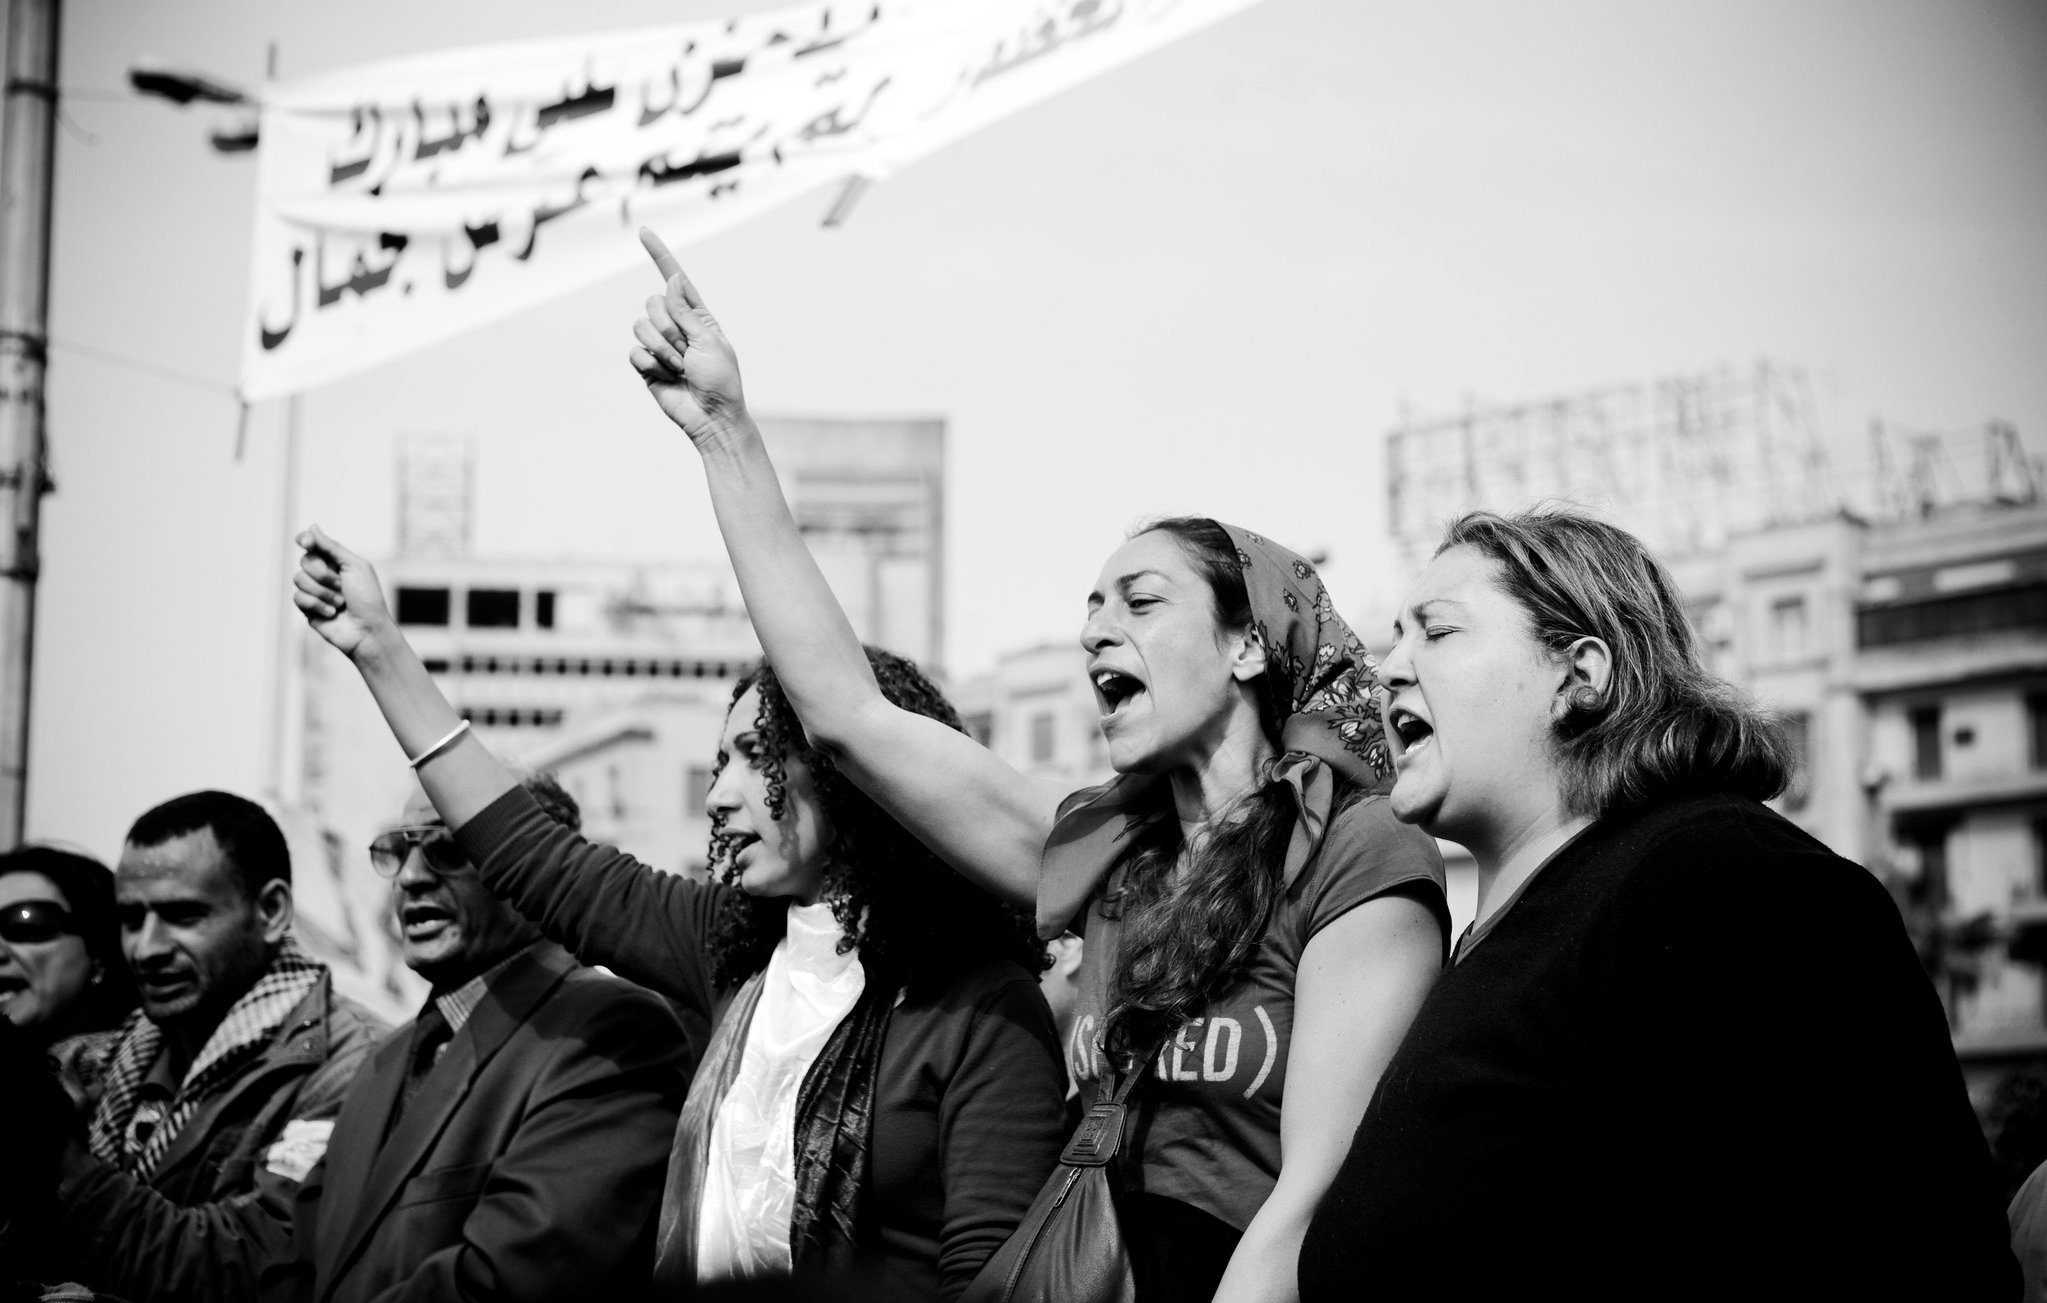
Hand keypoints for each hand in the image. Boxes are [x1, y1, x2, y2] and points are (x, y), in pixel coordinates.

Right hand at [292, 525, 393, 659]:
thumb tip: (312, 527)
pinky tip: (332, 613)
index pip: (312, 544)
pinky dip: (317, 604)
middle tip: (341, 585)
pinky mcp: (307, 608)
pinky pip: (298, 597)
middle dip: (323, 573)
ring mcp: (314, 591)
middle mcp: (322, 574)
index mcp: (336, 561)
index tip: (306, 542)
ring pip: (299, 579)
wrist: (367, 630)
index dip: (305, 540)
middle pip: (305, 560)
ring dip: (323, 592)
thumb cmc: (368, 598)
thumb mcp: (355, 566)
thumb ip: (332, 547)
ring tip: (340, 602)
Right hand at [628, 228, 750, 446]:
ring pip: (641, 326)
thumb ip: (686, 311)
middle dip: (669, 329)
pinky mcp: (646, 365)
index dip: (659, 255)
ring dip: (663, 350)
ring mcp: (659, 345)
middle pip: (653, 304)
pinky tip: (666, 378)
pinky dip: (651, 365)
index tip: (643, 232)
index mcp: (697, 316)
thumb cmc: (720, 380)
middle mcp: (676, 326)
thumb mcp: (710, 341)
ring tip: (681, 369)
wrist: (711, 417)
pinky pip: (634, 352)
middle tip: (688, 353)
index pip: (674, 280)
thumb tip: (671, 280)